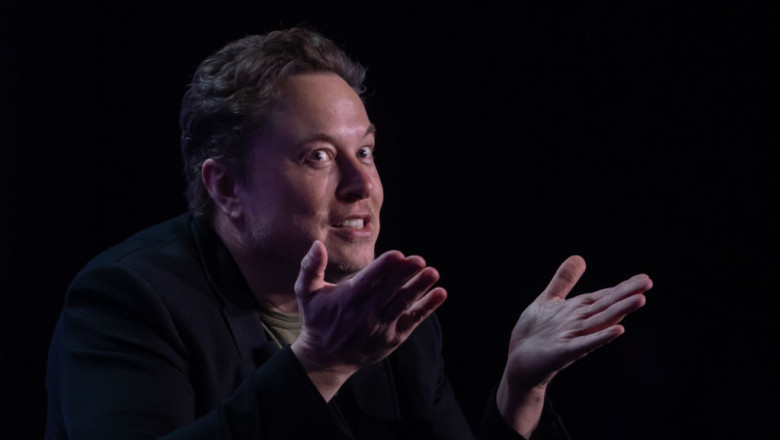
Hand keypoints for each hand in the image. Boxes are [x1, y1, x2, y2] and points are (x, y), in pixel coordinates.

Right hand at [290, 241, 446, 400]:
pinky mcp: (393, 337)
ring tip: (433, 273)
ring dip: (419, 288)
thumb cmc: (317, 319)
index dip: (383, 267)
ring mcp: (381, 326)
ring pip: (403, 304)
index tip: (398, 255)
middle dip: (405, 274)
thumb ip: (310, 268)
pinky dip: (427, 308)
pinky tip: (440, 294)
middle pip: (389, 290)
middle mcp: (365, 313)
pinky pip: (412, 320)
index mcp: (347, 299)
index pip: (368, 280)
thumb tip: (317, 245)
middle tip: (419, 260)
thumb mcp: (306, 293)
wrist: (326, 359)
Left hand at [497, 255, 651, 435]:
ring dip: (619, 311)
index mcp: (578, 311)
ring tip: (639, 299)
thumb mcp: (549, 300)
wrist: (518, 361)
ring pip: (600, 322)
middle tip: (648, 283)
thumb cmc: (535, 333)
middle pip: (606, 306)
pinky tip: (618, 331)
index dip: (622, 287)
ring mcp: (574, 337)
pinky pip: (584, 344)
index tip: (644, 279)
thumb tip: (579, 257)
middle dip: (626, 295)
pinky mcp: (563, 352)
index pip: (604, 296)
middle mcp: (580, 323)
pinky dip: (600, 337)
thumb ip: (564, 280)